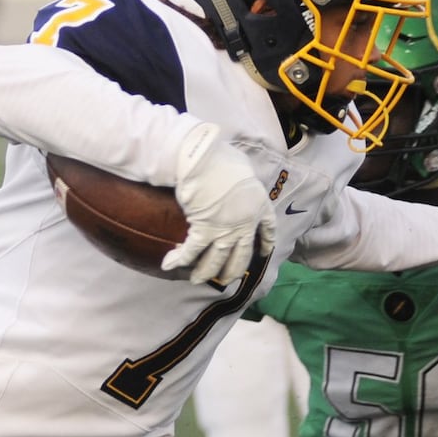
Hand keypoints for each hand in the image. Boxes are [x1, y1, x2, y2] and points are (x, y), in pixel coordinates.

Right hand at [161, 123, 275, 284]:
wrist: (206, 160)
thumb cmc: (223, 157)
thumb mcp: (242, 165)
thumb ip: (241, 174)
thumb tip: (233, 170)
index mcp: (259, 205)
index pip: (268, 229)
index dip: (266, 243)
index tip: (264, 252)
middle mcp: (245, 224)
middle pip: (242, 256)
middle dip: (233, 270)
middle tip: (226, 279)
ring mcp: (225, 231)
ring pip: (217, 260)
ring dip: (206, 272)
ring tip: (196, 279)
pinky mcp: (203, 230)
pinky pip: (192, 251)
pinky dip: (180, 259)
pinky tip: (169, 265)